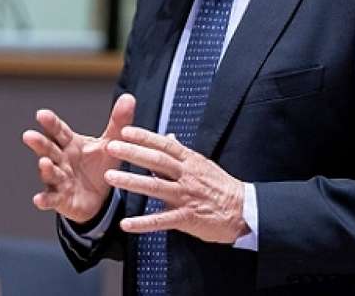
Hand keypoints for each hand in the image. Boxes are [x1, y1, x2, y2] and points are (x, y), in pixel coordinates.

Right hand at [22, 94, 135, 222]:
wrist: (99, 197)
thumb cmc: (98, 166)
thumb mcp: (110, 144)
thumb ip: (118, 122)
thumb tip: (129, 97)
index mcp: (70, 144)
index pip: (59, 131)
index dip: (50, 123)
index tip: (41, 114)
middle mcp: (60, 160)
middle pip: (49, 149)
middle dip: (40, 143)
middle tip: (29, 135)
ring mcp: (58, 179)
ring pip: (50, 173)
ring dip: (45, 169)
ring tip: (43, 163)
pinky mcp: (60, 199)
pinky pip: (51, 199)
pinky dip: (45, 200)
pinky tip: (39, 200)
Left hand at [103, 126, 248, 243]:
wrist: (244, 211)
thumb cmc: (221, 187)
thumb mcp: (202, 164)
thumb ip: (182, 152)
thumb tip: (168, 137)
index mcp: (190, 161)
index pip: (164, 145)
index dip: (145, 137)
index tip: (125, 131)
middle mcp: (186, 176)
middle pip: (157, 161)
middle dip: (132, 153)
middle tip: (111, 148)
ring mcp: (186, 196)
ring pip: (155, 187)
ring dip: (131, 182)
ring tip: (110, 178)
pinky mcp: (187, 217)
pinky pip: (161, 221)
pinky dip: (143, 223)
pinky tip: (126, 224)